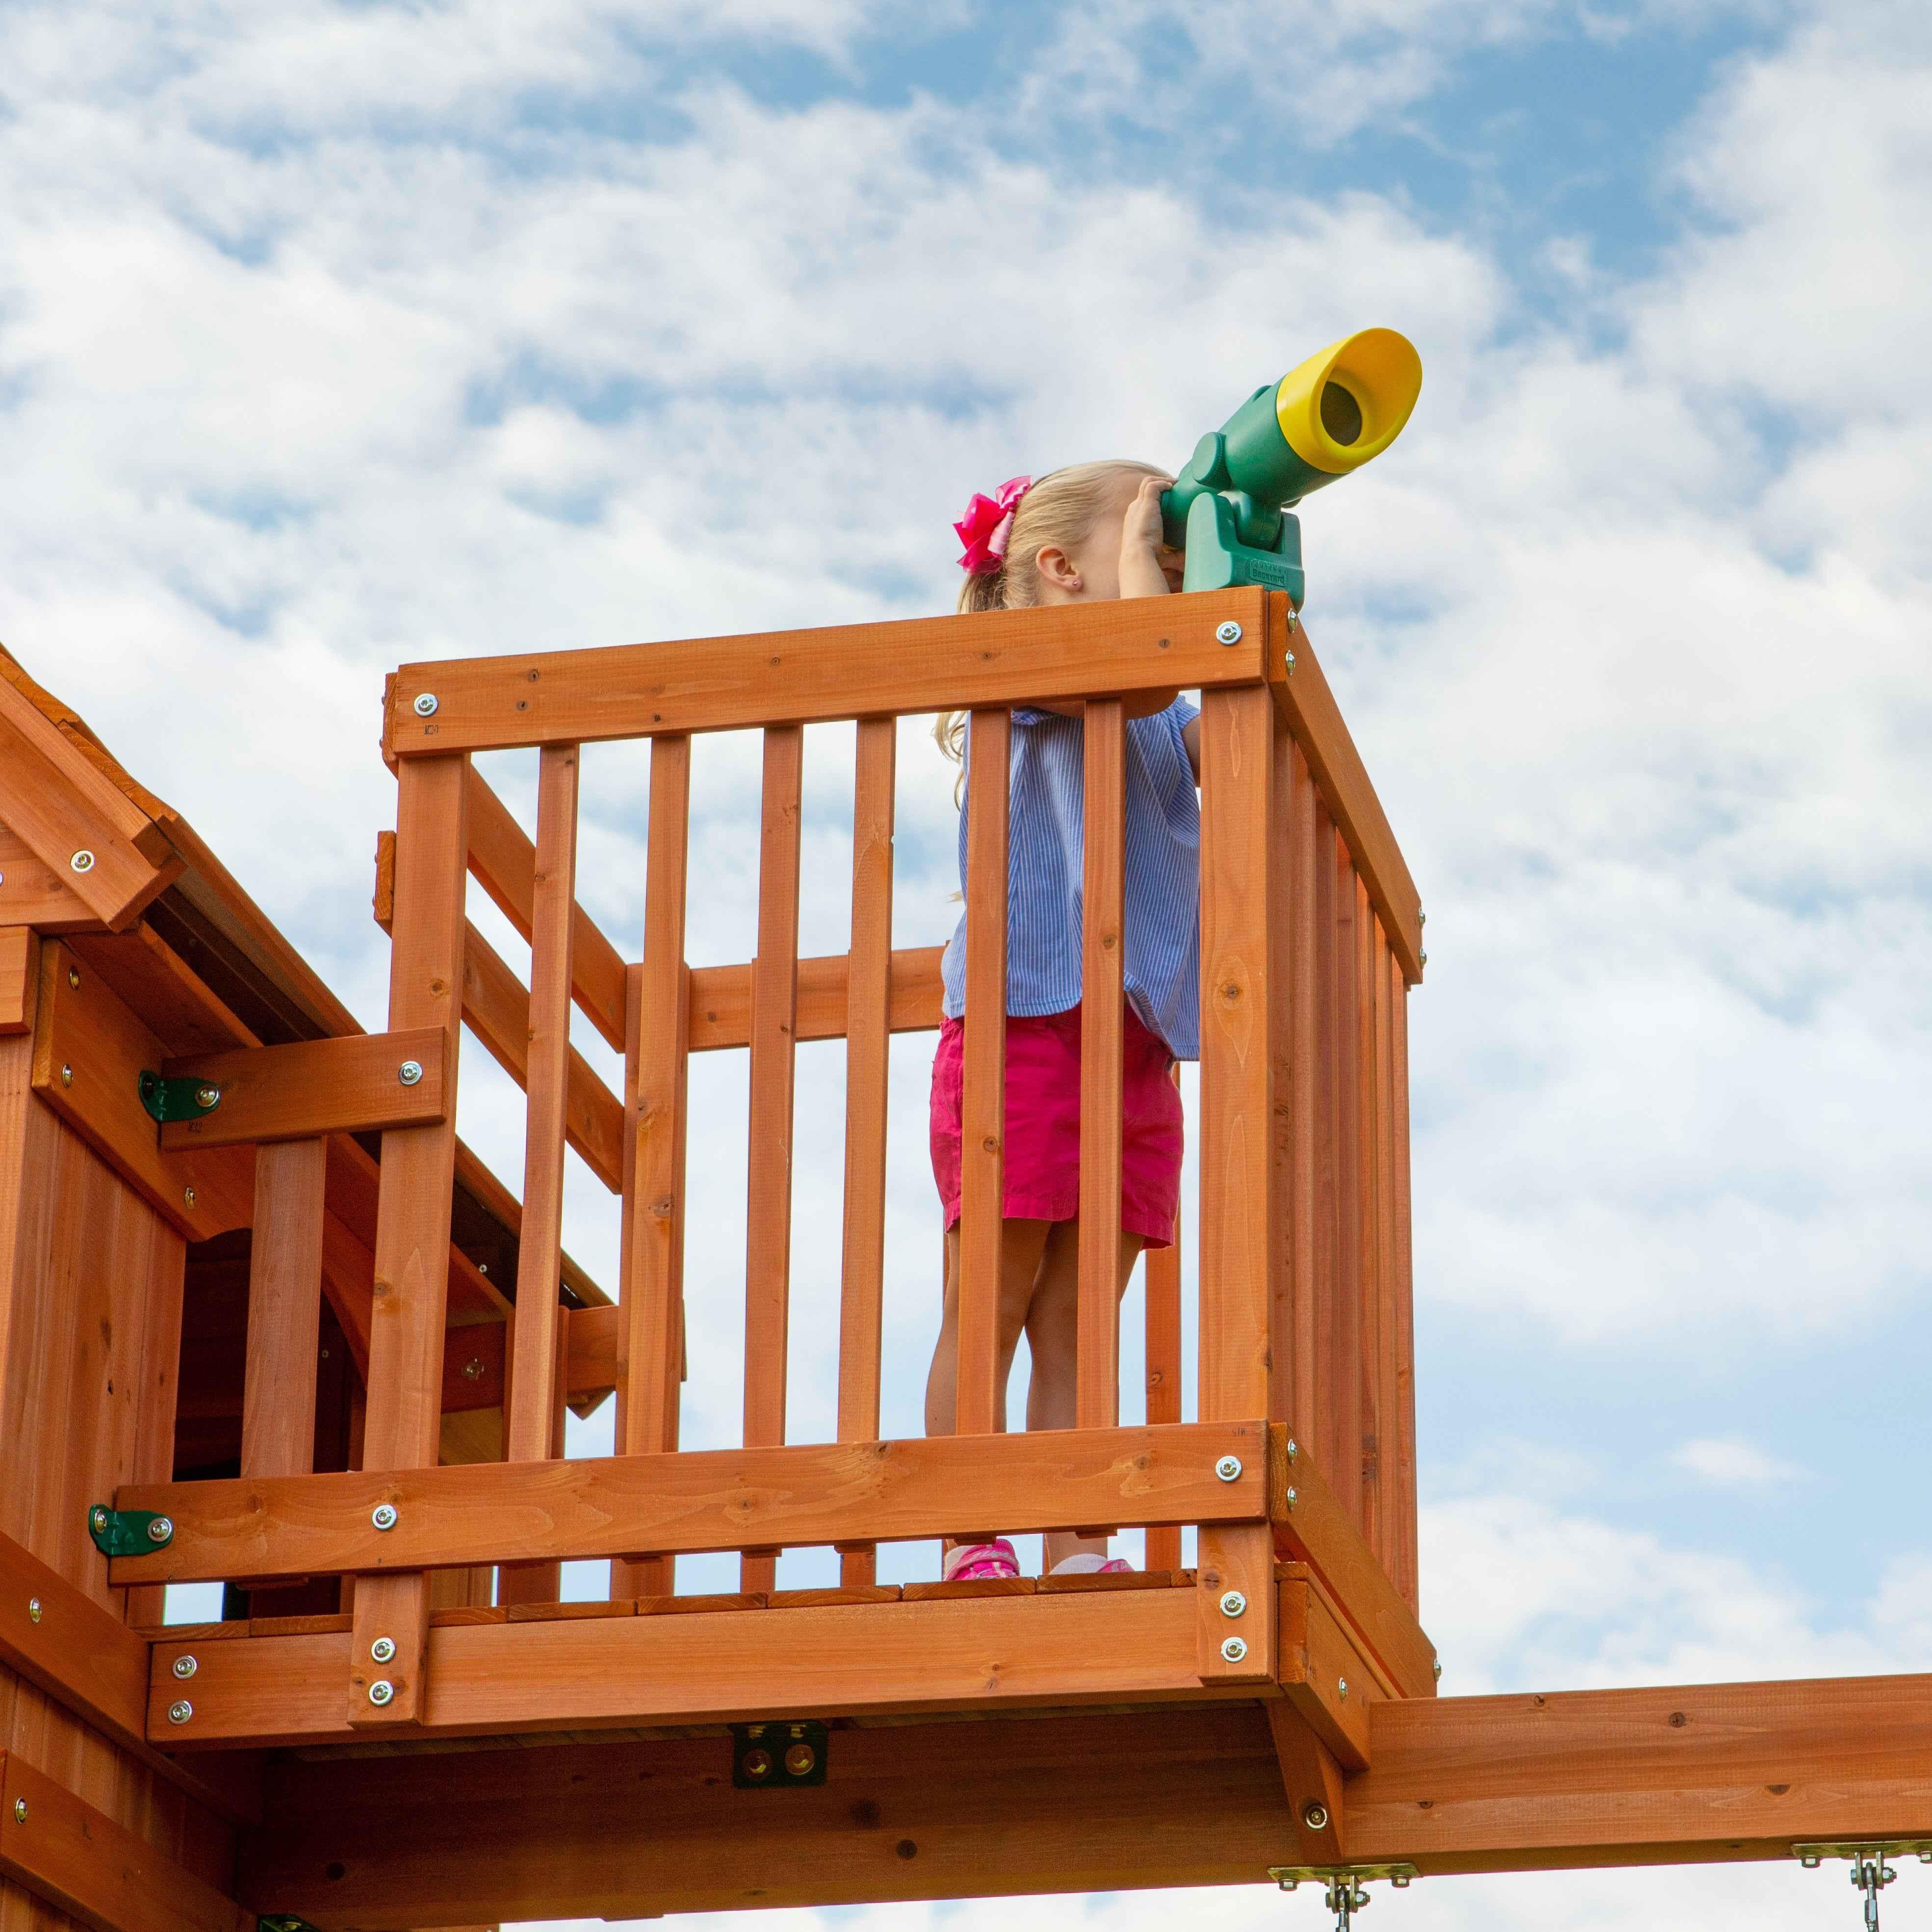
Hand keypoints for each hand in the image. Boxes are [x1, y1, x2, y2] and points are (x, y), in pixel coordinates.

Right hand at [1119, 476, 1183, 597]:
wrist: (1137, 556)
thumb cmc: (1147, 559)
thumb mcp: (1160, 555)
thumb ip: (1172, 556)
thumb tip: (1186, 560)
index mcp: (1133, 521)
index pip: (1142, 503)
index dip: (1156, 499)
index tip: (1169, 500)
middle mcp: (1133, 510)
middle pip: (1144, 490)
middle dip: (1159, 486)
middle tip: (1175, 489)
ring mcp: (1138, 505)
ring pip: (1148, 483)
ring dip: (1162, 481)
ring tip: (1176, 483)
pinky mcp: (1145, 503)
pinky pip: (1153, 485)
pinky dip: (1163, 483)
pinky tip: (1174, 486)